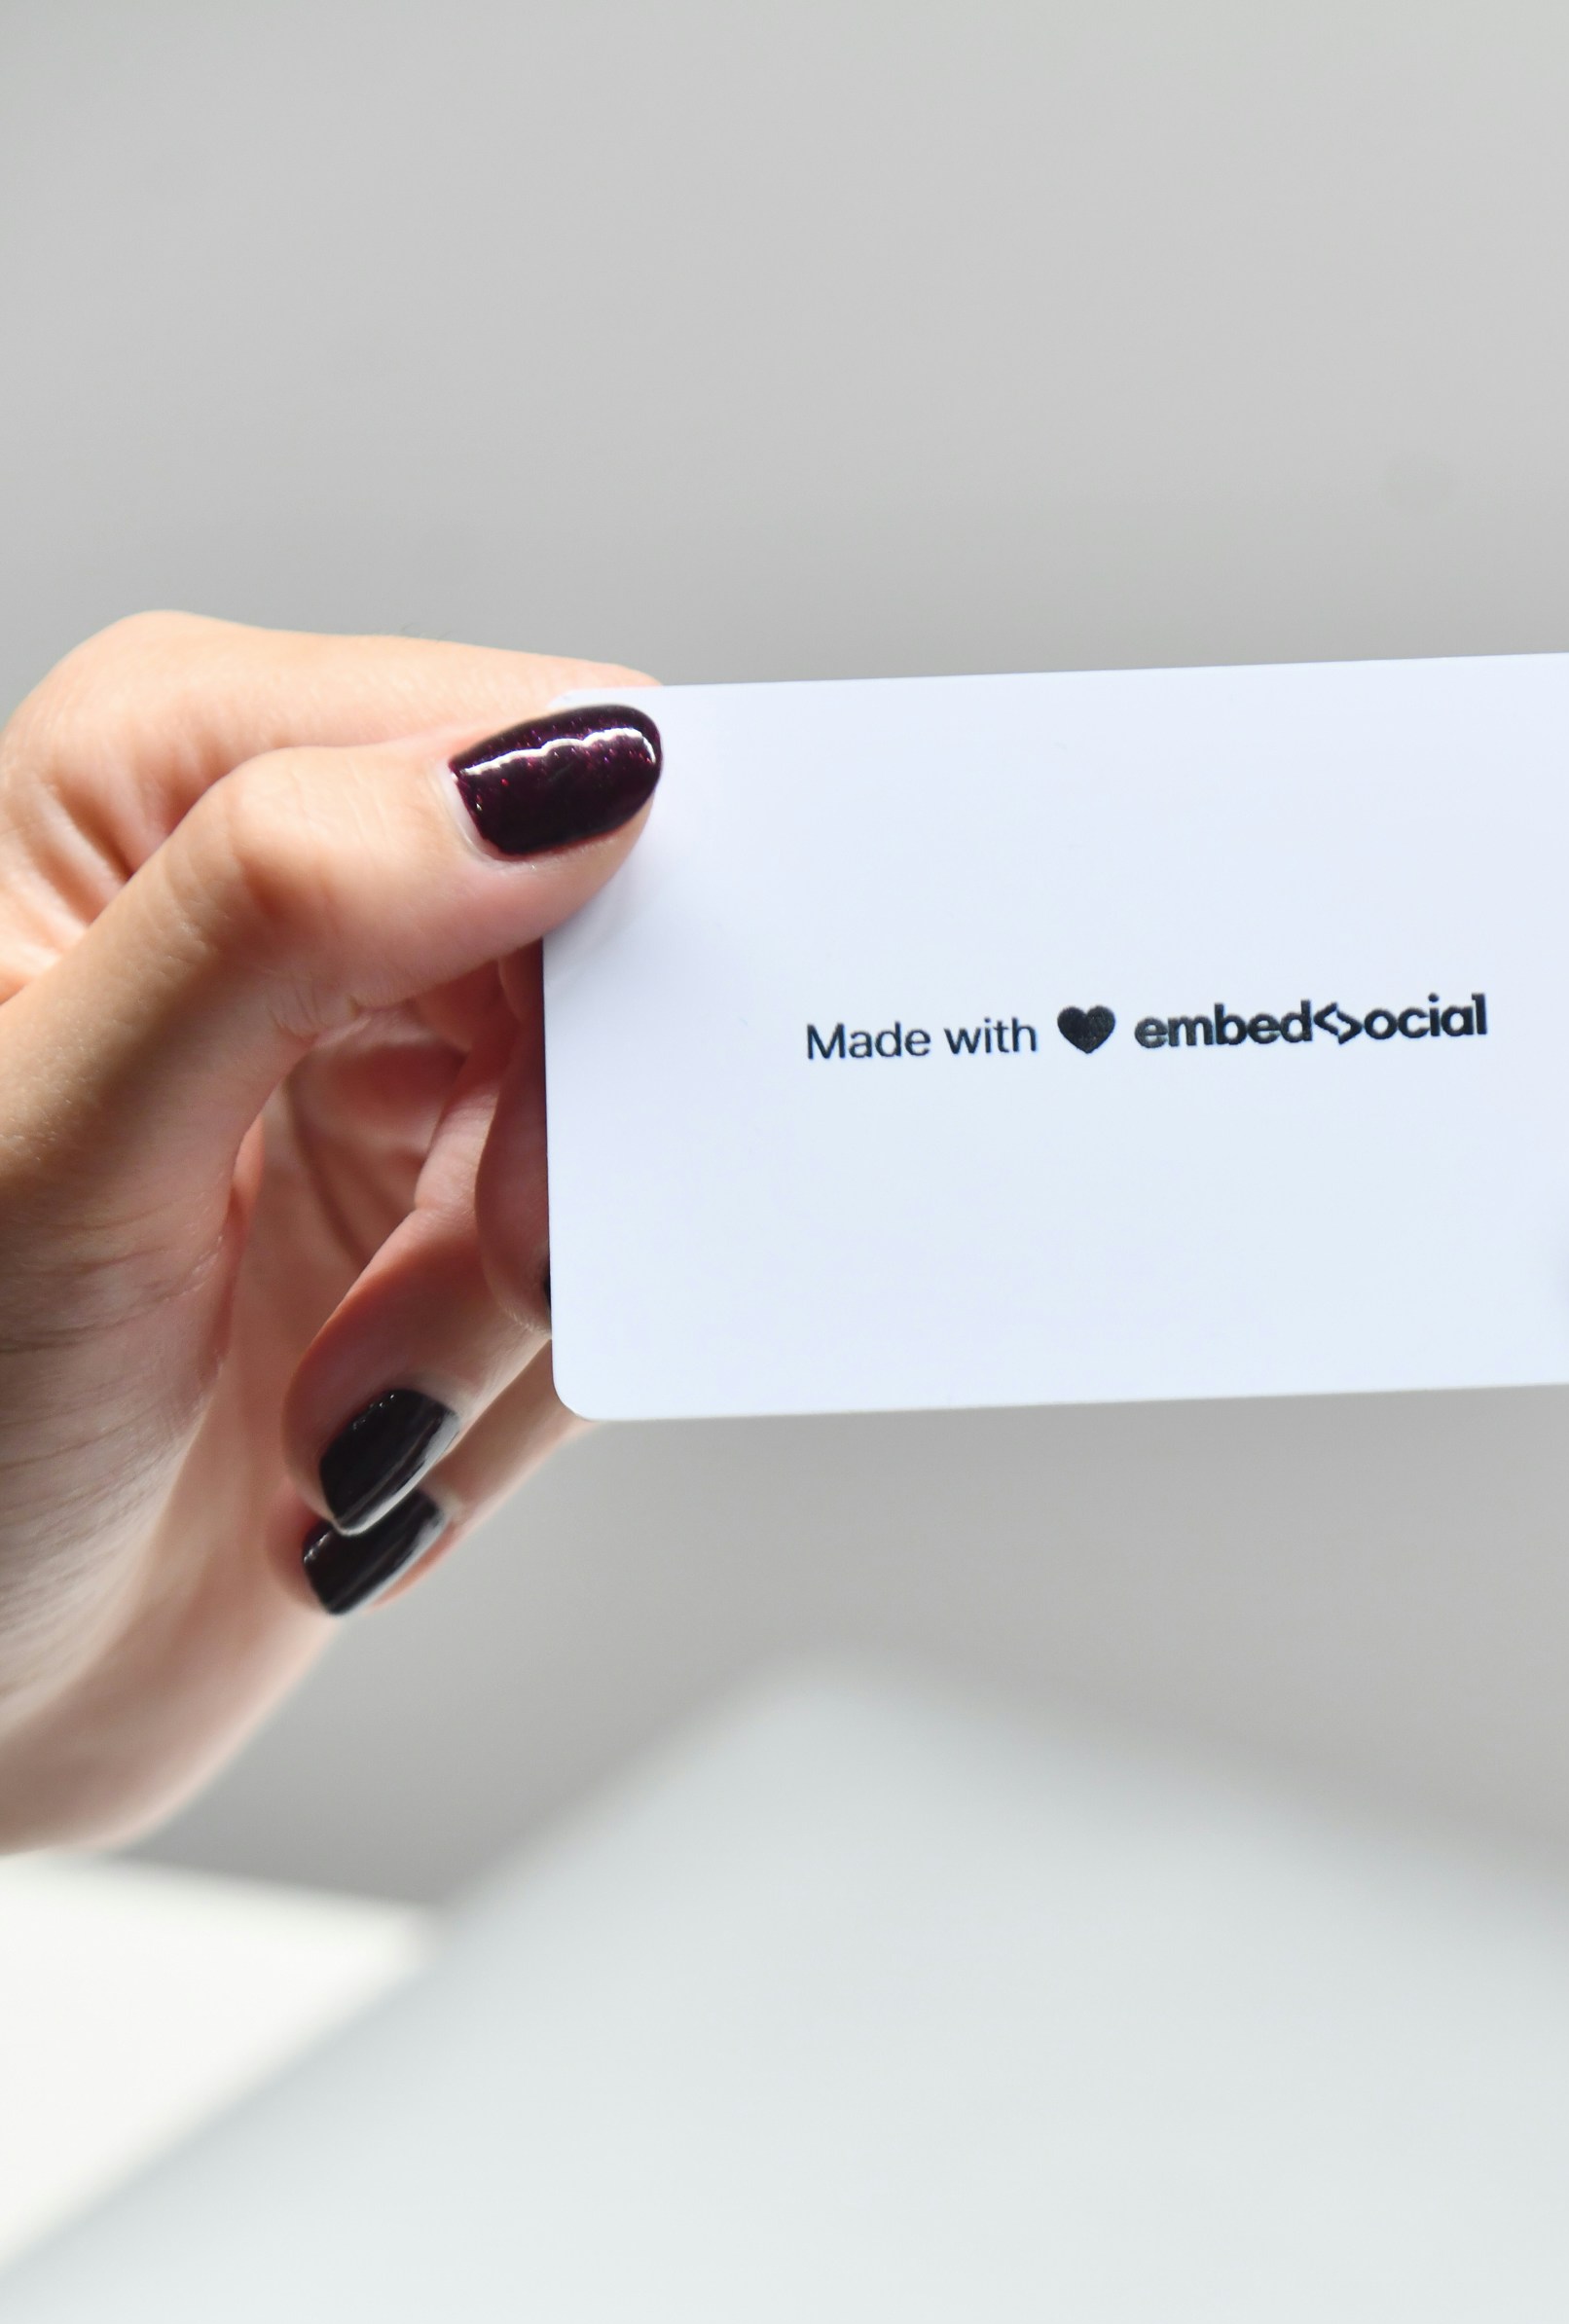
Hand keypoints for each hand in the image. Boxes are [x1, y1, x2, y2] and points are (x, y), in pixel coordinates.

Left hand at [0, 612, 659, 1845]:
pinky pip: (607, 1279)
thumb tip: (558, 774)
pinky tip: (373, 1450)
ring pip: (619, 1144)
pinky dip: (513, 1398)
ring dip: (506, 1325)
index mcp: (166, 770)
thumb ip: (288, 907)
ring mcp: (373, 1069)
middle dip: (542, 1180)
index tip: (568, 1130)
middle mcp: (286, 892)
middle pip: (607, 958)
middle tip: (423, 1329)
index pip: (520, 747)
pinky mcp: (443, 1231)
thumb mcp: (68, 1138)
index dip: (601, 935)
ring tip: (340, 1420)